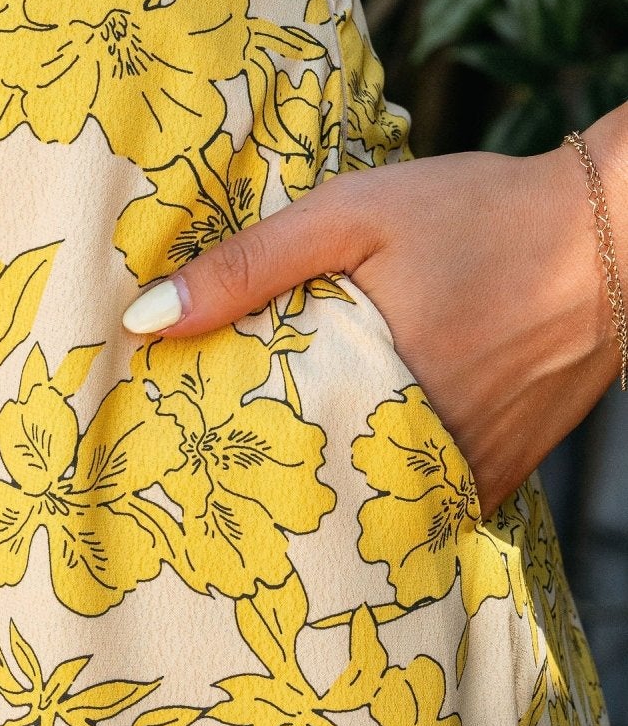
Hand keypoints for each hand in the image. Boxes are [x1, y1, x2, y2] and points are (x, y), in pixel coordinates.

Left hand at [121, 118, 627, 516]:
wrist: (614, 232)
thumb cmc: (478, 214)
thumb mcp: (352, 216)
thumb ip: (250, 265)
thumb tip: (145, 318)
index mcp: (373, 392)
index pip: (263, 464)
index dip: (210, 471)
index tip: (159, 471)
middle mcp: (423, 453)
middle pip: (314, 500)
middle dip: (257, 495)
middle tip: (196, 487)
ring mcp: (469, 476)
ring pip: (370, 511)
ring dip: (322, 500)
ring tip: (260, 483)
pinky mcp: (502, 477)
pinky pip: (424, 506)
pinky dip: (385, 494)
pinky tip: (344, 472)